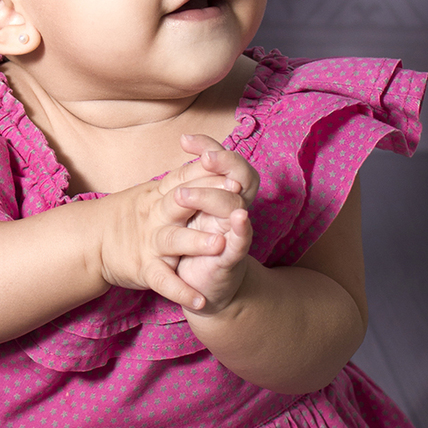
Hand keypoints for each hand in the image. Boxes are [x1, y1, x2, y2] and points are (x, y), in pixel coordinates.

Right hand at [97, 135, 257, 314]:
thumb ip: (181, 179)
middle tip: (234, 196)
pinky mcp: (144, 268)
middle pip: (180, 202)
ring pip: (173, 240)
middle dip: (206, 198)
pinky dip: (180, 291)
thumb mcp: (153, 192)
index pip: (185, 178)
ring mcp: (149, 242)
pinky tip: (200, 299)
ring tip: (219, 245)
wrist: (91, 240)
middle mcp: (155, 214)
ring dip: (195, 241)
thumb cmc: (132, 214)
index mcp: (160, 194)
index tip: (233, 171)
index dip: (208, 174)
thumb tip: (210, 157)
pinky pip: (163, 281)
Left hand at [167, 134, 257, 315]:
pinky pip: (241, 242)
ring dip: (215, 197)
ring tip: (186, 194)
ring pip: (235, 207)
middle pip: (239, 177)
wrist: (200, 287)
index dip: (210, 146)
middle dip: (223, 164)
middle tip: (203, 158)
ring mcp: (233, 233)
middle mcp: (233, 210)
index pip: (226, 162)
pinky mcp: (231, 259)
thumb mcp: (190, 208)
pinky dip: (242, 230)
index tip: (185, 140)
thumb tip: (186, 141)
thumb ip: (191, 178)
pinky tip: (240, 218)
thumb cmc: (194, 242)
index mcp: (223, 195)